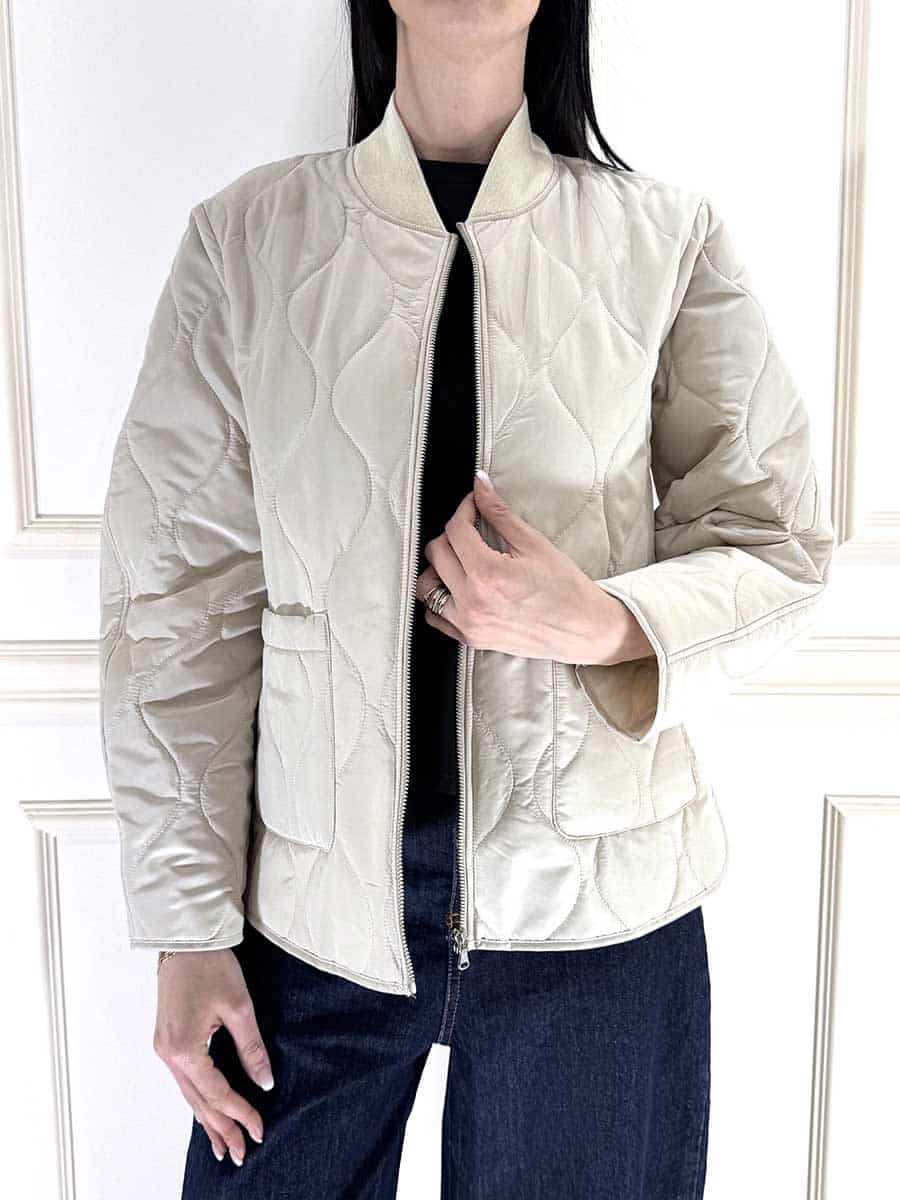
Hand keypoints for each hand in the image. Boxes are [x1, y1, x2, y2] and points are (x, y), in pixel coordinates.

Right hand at [153, 948, 273, 1166]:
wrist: (186, 938)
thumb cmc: (211, 965)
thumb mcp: (239, 1007)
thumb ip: (251, 1048)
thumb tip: (264, 1082)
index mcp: (185, 1049)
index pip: (217, 1093)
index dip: (240, 1113)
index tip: (259, 1130)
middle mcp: (169, 1054)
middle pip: (198, 1102)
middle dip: (221, 1128)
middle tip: (242, 1152)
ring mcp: (164, 1047)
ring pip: (189, 1094)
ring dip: (208, 1119)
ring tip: (224, 1145)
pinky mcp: (168, 1039)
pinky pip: (184, 1080)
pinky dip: (198, 1099)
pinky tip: (207, 1112)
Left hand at [416, 471, 653, 665]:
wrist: (583, 629)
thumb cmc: (565, 588)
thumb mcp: (534, 544)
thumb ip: (500, 514)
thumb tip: (480, 484)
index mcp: (488, 574)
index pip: (456, 530)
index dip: (464, 510)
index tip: (474, 505)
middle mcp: (472, 601)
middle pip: (436, 553)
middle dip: (451, 534)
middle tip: (471, 529)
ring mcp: (468, 623)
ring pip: (425, 586)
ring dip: (437, 567)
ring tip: (460, 559)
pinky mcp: (470, 639)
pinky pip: (434, 616)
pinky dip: (439, 599)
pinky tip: (458, 587)